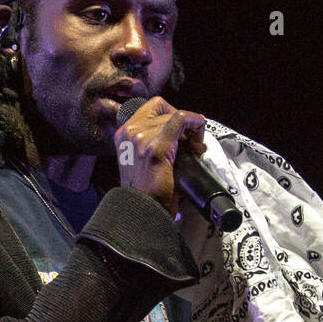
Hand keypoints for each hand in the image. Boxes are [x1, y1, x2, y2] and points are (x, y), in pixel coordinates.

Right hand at [113, 97, 205, 216]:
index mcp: (123, 135)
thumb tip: (179, 134)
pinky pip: (181, 120)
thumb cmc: (146, 193)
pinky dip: (195, 122)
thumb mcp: (141, 161)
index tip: (181, 132)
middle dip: (182, 122)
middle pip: (162, 109)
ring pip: (173, 116)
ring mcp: (140, 139)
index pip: (151, 109)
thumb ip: (150, 143)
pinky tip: (199, 134)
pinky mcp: (156, 148)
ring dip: (190, 130)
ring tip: (195, 149)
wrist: (141, 212)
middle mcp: (128, 133)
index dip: (170, 114)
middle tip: (192, 142)